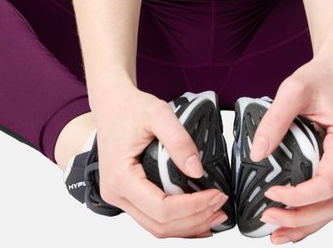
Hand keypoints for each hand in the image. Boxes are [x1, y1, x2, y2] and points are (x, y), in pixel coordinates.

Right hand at [92, 86, 228, 237]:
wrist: (112, 104)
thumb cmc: (129, 108)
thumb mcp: (158, 114)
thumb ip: (179, 141)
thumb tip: (197, 171)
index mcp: (120, 177)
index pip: (161, 209)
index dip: (193, 208)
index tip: (215, 196)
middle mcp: (116, 193)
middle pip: (160, 225)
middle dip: (194, 220)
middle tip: (220, 207)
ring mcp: (119, 198)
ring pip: (156, 227)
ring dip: (187, 226)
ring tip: (213, 215)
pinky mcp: (127, 196)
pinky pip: (152, 218)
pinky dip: (176, 222)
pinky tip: (195, 219)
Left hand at [248, 60, 332, 244]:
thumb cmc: (322, 77)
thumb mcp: (294, 89)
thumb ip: (275, 119)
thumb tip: (257, 152)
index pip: (326, 185)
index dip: (298, 197)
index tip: (271, 193)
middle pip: (331, 206)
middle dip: (300, 220)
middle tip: (269, 221)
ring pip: (332, 208)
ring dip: (306, 225)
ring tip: (277, 234)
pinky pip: (329, 198)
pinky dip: (311, 215)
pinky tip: (292, 223)